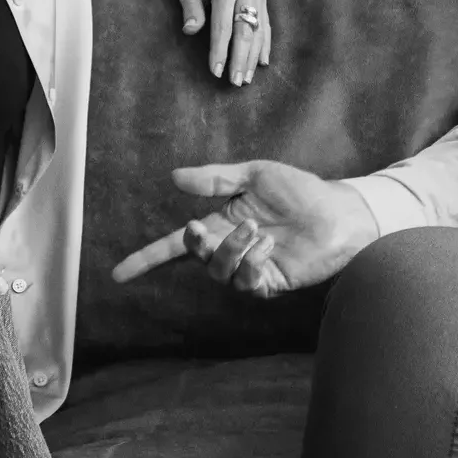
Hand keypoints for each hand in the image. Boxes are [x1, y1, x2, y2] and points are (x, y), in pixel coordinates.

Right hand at [110, 160, 376, 297]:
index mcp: (221, 223)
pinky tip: (266, 246)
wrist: (340, 212)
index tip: (118, 274)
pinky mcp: (270, 283)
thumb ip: (216, 178)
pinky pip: (246, 283)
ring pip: (218, 271)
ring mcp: (250, 268)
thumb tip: (174, 178)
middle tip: (201, 227)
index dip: (147, 260)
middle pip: (195, 257)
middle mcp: (231, 249)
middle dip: (195, 244)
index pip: (176, 246)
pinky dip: (251, 263)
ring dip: (229, 251)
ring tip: (255, 231)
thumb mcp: (255, 174)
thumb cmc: (302, 191)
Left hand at [174, 0, 271, 85]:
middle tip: (235, 82)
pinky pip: (266, 24)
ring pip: (258, 30)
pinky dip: (264, 44)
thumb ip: (190, 8)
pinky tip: (261, 63)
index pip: (223, 26)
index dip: (220, 50)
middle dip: (240, 59)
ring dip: (252, 56)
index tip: (216, 71)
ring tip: (246, 78)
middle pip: (245, 31)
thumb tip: (190, 31)